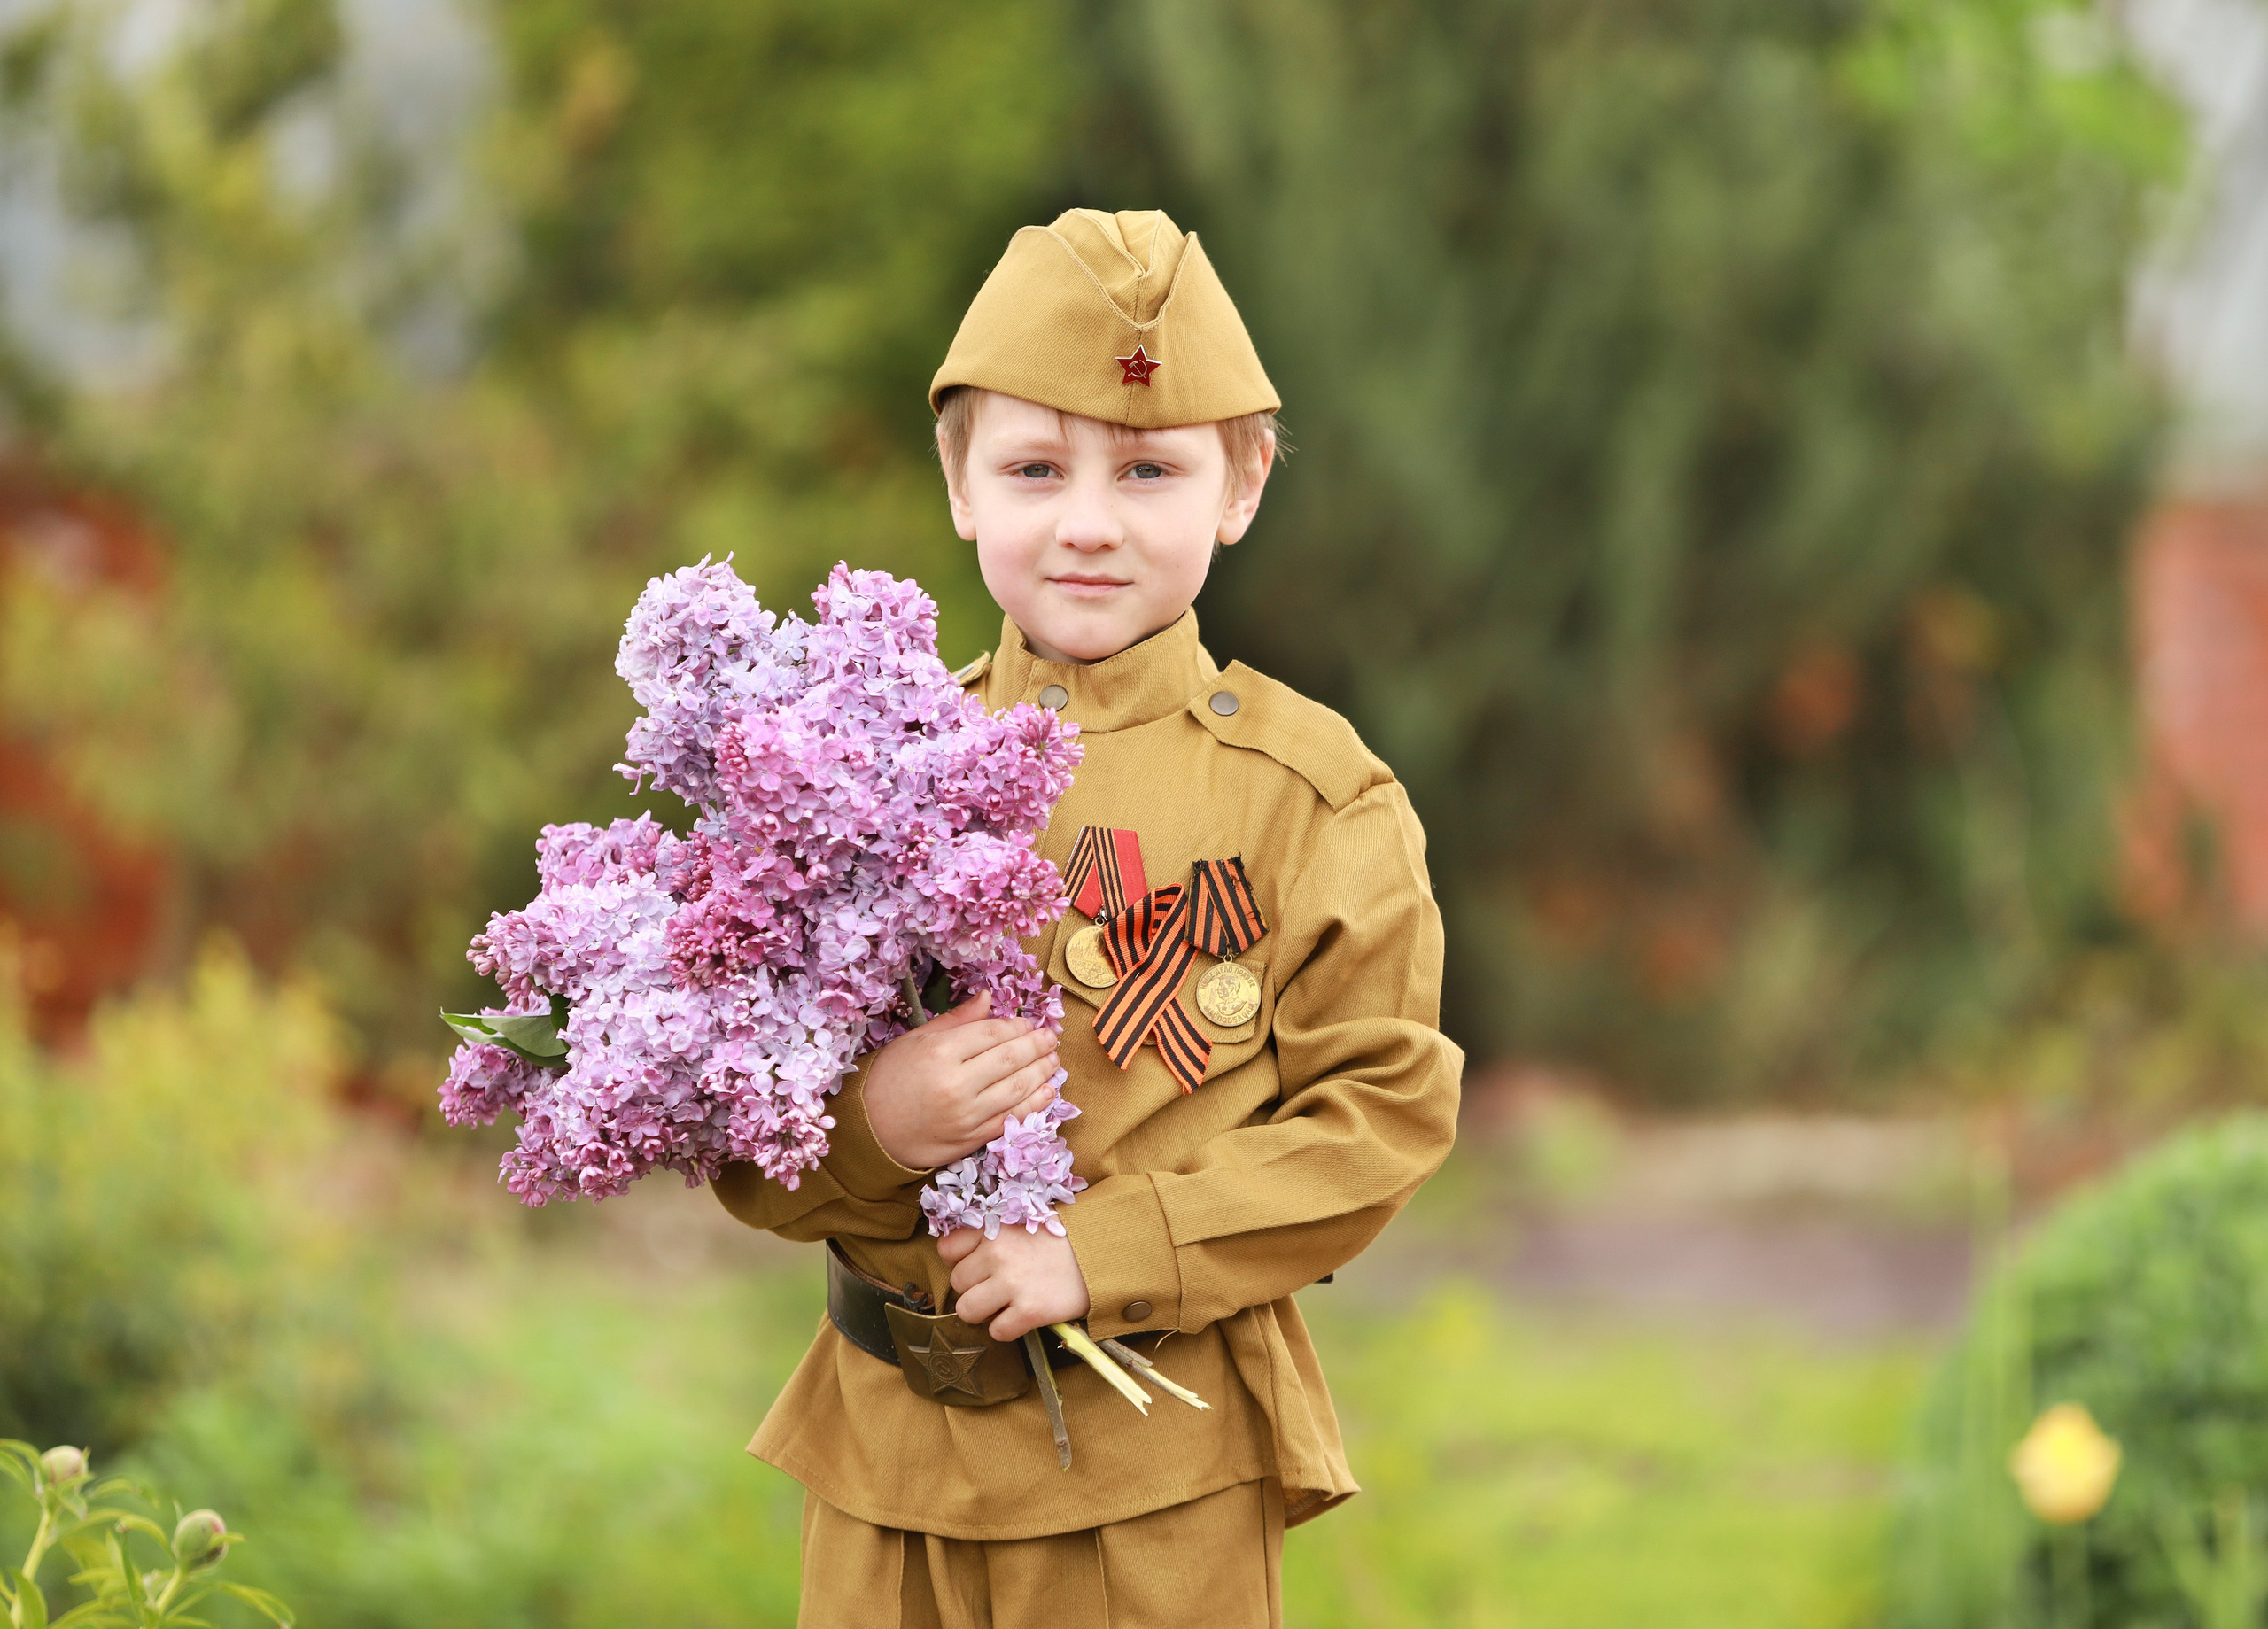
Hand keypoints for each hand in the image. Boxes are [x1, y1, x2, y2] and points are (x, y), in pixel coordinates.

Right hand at [863, 993, 1061, 1168]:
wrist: (870, 1130)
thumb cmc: (889, 1079)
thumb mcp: (915, 1040)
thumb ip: (955, 1020)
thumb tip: (987, 998)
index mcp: (940, 1053)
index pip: (992, 1034)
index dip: (1016, 1026)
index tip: (1028, 1022)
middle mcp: (956, 1084)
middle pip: (1010, 1059)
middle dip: (1036, 1046)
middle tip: (1051, 1037)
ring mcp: (966, 1115)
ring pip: (1017, 1088)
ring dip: (1041, 1072)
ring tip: (1053, 1060)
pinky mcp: (972, 1139)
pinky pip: (1011, 1119)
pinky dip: (1034, 1104)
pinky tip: (1047, 1091)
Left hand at [938, 1224, 1091, 1341]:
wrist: (1101, 1253)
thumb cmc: (1059, 1238)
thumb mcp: (1022, 1220)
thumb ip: (991, 1232)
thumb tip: (958, 1254)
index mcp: (993, 1228)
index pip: (947, 1250)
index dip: (959, 1260)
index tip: (977, 1264)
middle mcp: (998, 1254)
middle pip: (957, 1283)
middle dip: (974, 1288)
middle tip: (997, 1286)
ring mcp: (1013, 1284)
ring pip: (967, 1311)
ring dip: (984, 1312)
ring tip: (1004, 1304)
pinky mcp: (1030, 1311)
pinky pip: (997, 1332)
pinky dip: (1008, 1329)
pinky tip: (1023, 1316)